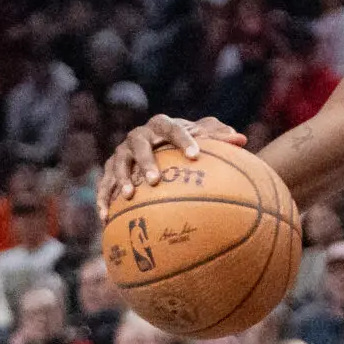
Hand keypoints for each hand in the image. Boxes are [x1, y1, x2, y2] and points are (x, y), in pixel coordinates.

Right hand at [102, 114, 245, 202]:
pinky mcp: (111, 170)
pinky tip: (105, 218)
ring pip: (118, 163)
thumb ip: (219, 138)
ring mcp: (122, 153)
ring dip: (122, 179)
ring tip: (129, 196)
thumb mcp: (203, 138)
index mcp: (161, 125)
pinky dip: (103, 199)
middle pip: (139, 145)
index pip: (172, 128)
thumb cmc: (186, 144)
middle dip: (146, 161)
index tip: (196, 156)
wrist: (159, 147)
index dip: (184, 140)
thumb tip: (241, 139)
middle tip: (156, 180)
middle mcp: (138, 136)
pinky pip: (104, 184)